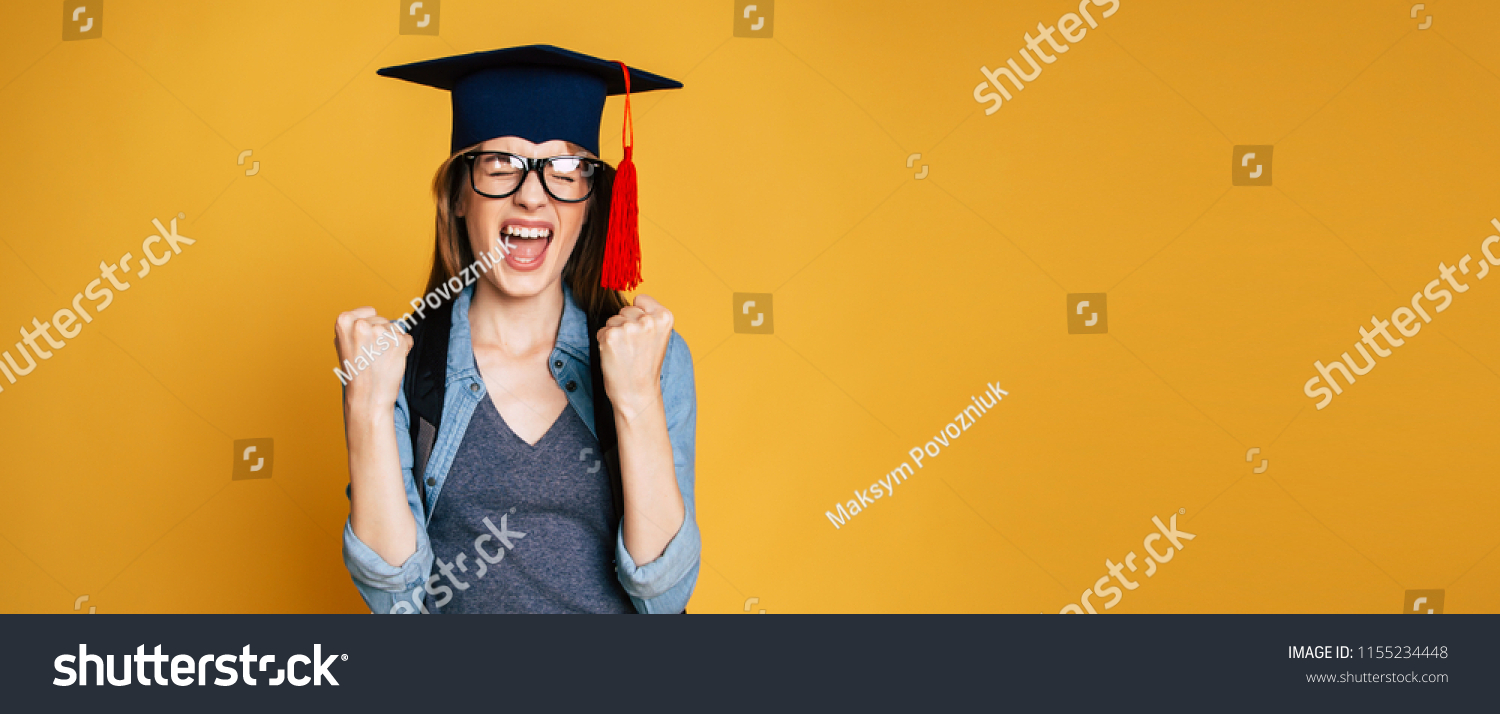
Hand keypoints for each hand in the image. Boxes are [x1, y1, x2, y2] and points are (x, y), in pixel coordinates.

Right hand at [334, 307, 411, 417]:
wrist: (368, 395)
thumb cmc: (356, 371)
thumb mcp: (344, 343)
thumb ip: (354, 326)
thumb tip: (370, 312)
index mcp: (344, 321)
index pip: (370, 311)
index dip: (370, 326)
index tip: (364, 342)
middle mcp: (361, 324)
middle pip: (383, 319)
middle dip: (381, 335)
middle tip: (372, 355)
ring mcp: (381, 332)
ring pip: (395, 329)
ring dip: (392, 342)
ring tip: (381, 359)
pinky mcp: (398, 341)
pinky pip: (406, 338)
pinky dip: (403, 349)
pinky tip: (391, 361)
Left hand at [597, 294, 672, 418]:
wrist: (637, 393)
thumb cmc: (646, 366)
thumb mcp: (658, 337)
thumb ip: (648, 317)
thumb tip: (630, 299)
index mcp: (664, 317)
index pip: (641, 299)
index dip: (638, 315)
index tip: (643, 334)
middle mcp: (648, 320)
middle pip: (625, 309)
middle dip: (625, 325)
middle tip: (634, 348)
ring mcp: (629, 328)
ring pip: (612, 320)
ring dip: (615, 334)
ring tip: (625, 353)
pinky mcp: (611, 336)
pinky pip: (602, 331)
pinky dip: (604, 342)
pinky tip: (615, 356)